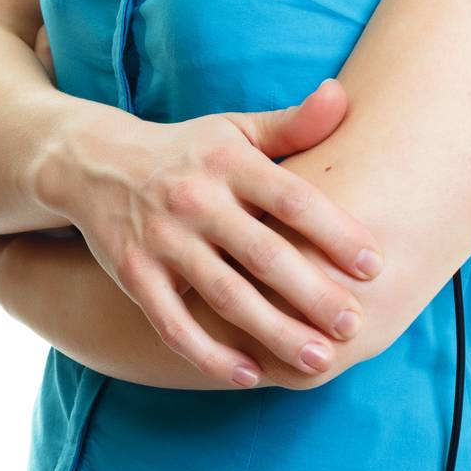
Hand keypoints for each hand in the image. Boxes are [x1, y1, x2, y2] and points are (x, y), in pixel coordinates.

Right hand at [31, 33, 384, 387]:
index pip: (291, 197)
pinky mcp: (134, 275)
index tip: (374, 264)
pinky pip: (174, 324)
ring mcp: (162, 240)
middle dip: (312, 293)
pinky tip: (251, 375)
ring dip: (273, 332)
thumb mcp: (235, 129)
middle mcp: (196, 199)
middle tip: (356, 325)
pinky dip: (210, 354)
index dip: (335, 230)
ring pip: (225, 295)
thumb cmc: (189, 151)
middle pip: (263, 254)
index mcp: (229, 161)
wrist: (95, 163)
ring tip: (318, 360)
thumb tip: (341, 95)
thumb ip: (292, 124)